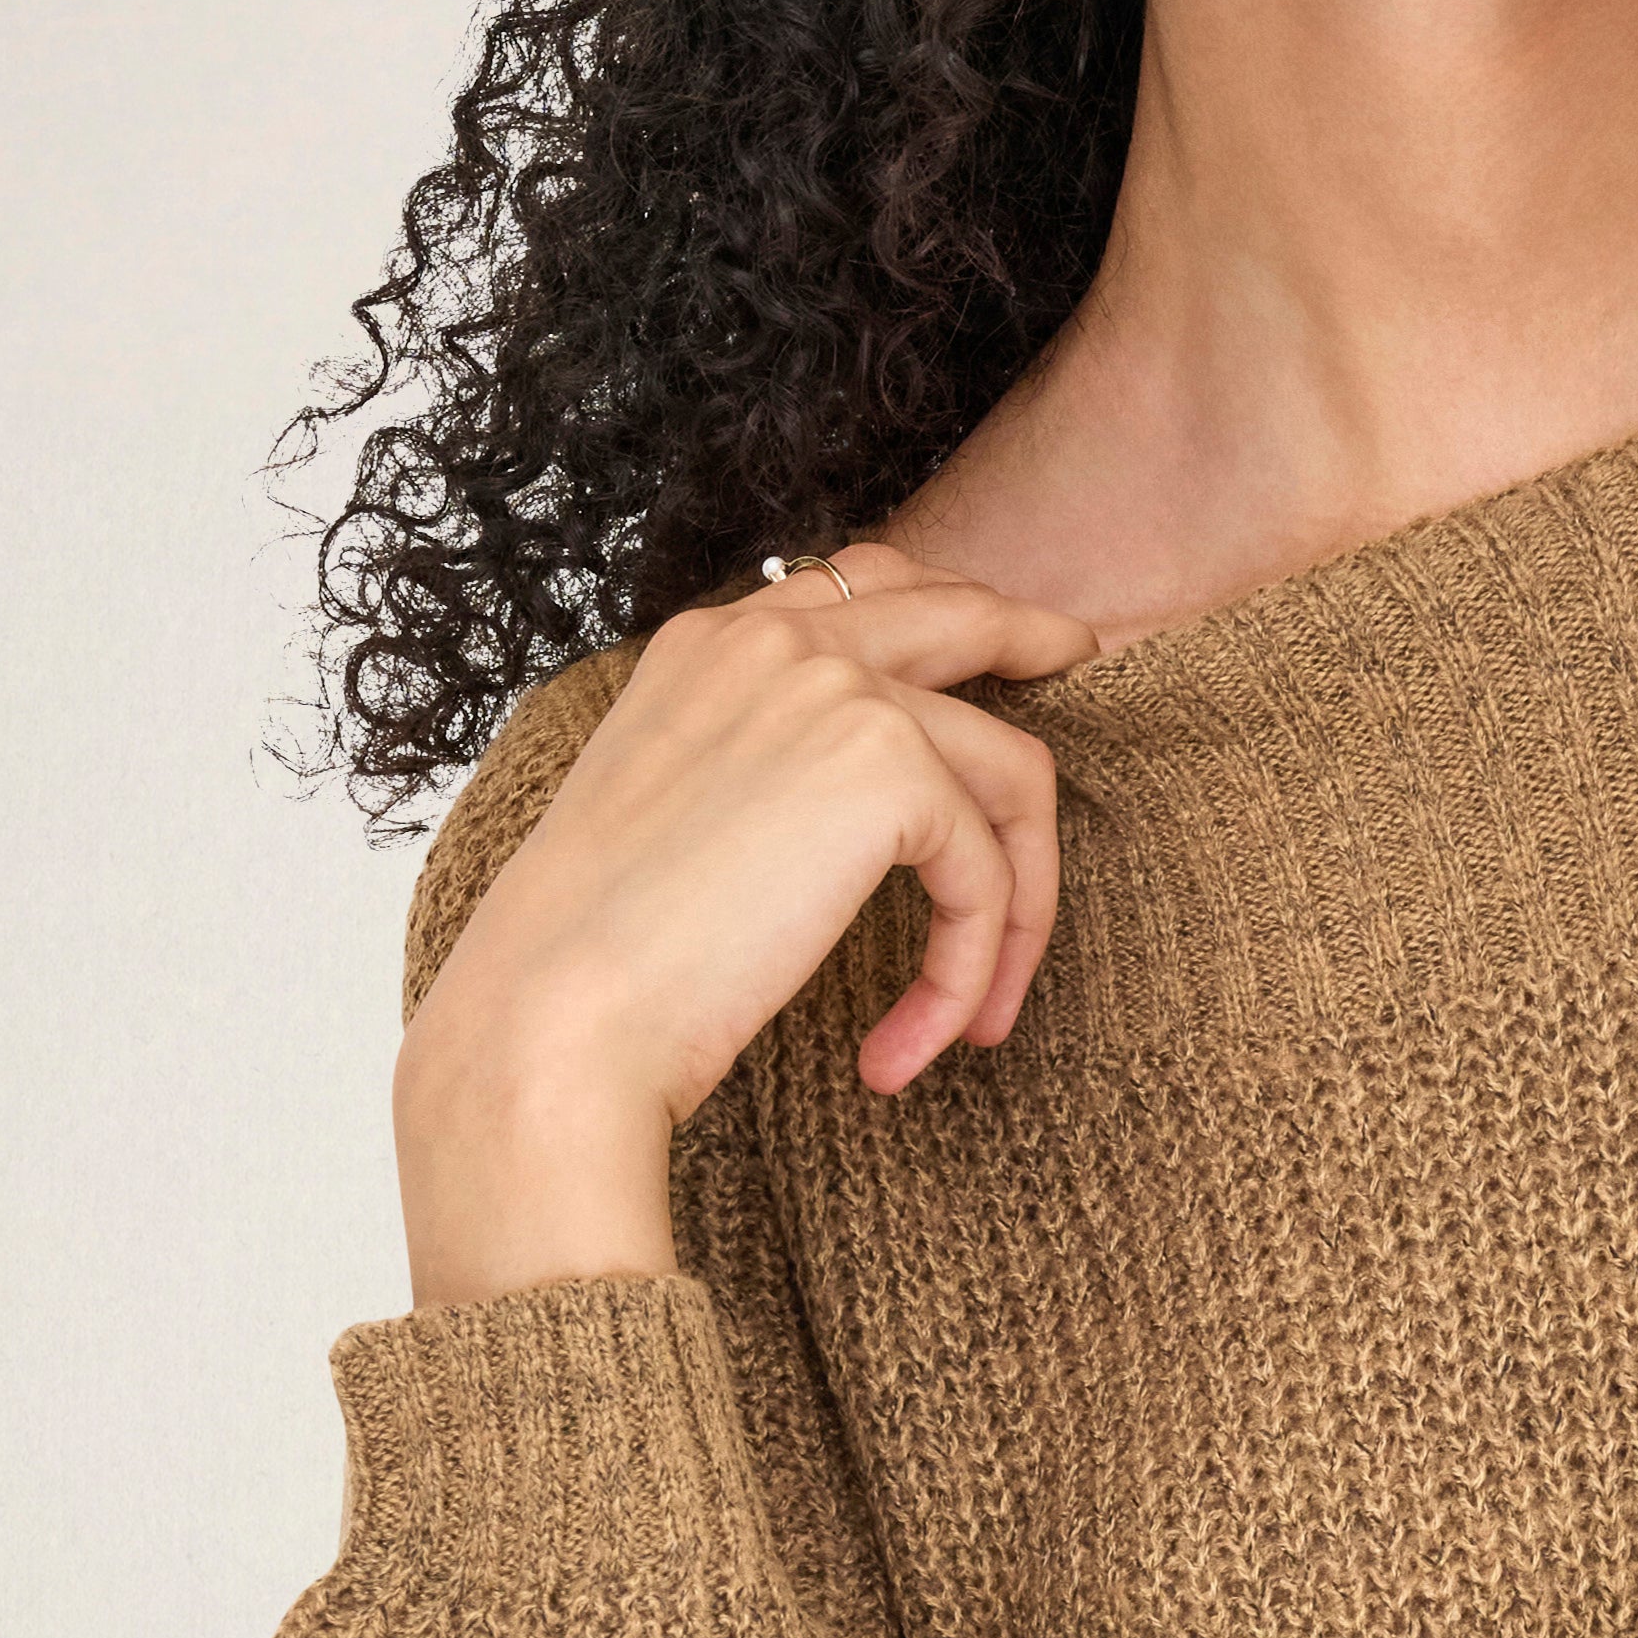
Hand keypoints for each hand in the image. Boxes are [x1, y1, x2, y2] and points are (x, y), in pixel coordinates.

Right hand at [393, 558, 1106, 1310]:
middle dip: (1034, 638)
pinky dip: (972, 972)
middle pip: (958, 615)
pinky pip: (991, 877)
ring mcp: (837, 692)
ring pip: (1008, 777)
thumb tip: (867, 800)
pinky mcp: (890, 771)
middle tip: (1081, 661)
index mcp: (708, 643)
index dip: (944, 611)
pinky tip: (911, 1049)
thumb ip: (765, 768)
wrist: (556, 1019)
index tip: (1002, 642)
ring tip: (970, 1022)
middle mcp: (773, 639)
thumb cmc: (592, 962)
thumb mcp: (674, 819)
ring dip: (1013, 913)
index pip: (856, 588)